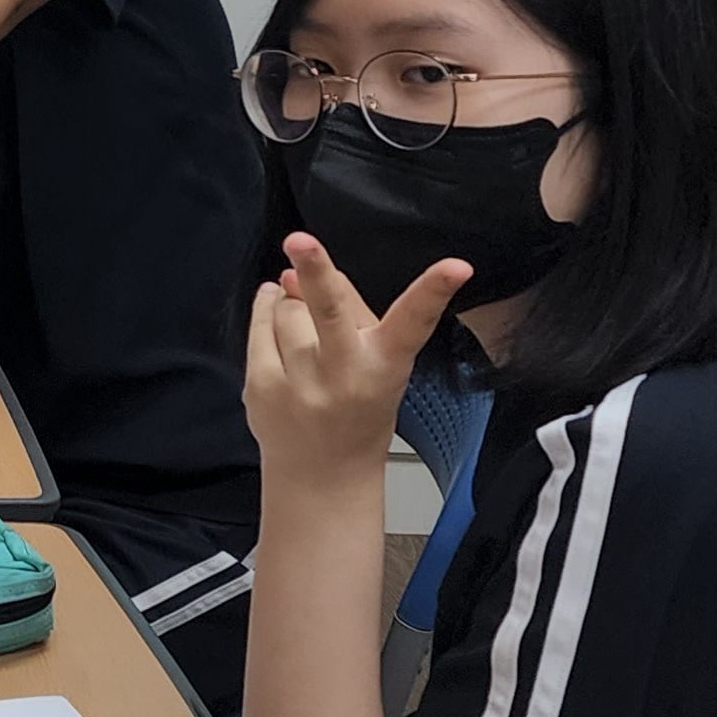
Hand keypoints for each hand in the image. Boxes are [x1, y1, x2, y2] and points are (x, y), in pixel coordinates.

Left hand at [244, 232, 471, 490]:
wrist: (323, 476)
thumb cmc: (359, 409)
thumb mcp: (376, 365)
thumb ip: (350, 312)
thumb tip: (298, 271)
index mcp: (385, 366)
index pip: (414, 322)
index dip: (433, 291)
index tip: (457, 266)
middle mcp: (344, 373)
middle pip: (329, 313)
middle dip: (316, 272)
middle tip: (299, 240)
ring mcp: (299, 382)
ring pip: (287, 308)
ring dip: (292, 307)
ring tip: (306, 336)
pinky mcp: (261, 386)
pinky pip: (259, 325)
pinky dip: (266, 311)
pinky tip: (275, 313)